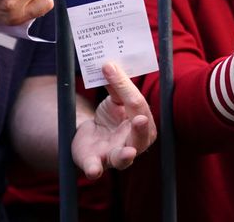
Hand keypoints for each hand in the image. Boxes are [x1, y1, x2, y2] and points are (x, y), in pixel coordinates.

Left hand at [72, 63, 156, 179]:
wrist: (91, 137)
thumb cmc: (111, 118)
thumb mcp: (114, 100)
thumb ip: (115, 86)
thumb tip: (108, 64)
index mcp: (142, 125)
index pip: (137, 106)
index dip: (125, 88)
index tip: (109, 67)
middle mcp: (133, 143)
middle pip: (140, 138)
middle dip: (141, 130)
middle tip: (140, 119)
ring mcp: (114, 156)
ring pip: (123, 159)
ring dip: (125, 155)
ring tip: (129, 152)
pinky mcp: (94, 162)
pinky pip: (95, 168)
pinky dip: (94, 169)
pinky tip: (93, 169)